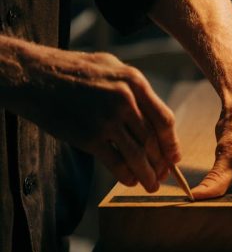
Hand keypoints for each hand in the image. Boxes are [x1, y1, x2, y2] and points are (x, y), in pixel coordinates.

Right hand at [15, 47, 179, 191]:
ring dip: (147, 174)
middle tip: (163, 175)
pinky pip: (115, 162)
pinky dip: (125, 175)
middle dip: (161, 162)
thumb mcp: (112, 67)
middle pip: (152, 140)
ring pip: (137, 155)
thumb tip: (154, 116)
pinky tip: (130, 181)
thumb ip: (136, 89)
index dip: (172, 143)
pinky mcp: (89, 136)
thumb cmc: (77, 71)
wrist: (36, 75)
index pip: (164, 120)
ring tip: (151, 185)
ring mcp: (107, 119)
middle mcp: (125, 100)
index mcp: (135, 82)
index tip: (174, 157)